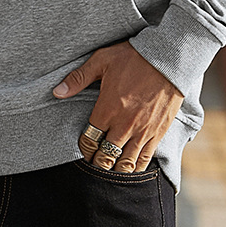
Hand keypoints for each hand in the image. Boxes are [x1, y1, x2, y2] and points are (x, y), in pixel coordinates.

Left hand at [52, 40, 183, 172]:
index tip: (81, 149)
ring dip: (114, 169)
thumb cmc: (132, 57)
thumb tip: (56, 92)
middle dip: (96, 162)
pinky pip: (144, 159)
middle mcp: (124, 125)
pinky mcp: (158, 133)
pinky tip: (128, 168)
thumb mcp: (101, 61)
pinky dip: (135, 168)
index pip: (89, 140)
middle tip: (92, 162)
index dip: (83, 149)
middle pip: (105, 157)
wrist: (168, 59)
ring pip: (125, 164)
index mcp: (107, 109)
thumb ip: (78, 78)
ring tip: (108, 168)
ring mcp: (142, 131)